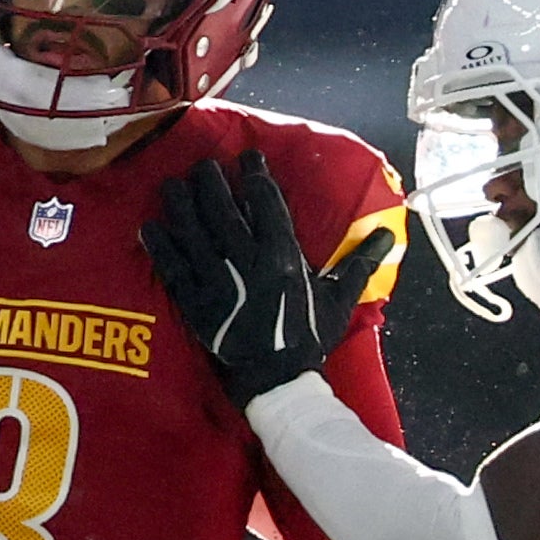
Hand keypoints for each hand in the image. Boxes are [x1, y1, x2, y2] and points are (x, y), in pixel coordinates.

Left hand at [143, 155, 395, 405]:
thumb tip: (389, 234)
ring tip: (173, 183)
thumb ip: (359, 263)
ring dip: (181, 204)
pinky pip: (172, 268)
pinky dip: (160, 246)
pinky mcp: (194, 303)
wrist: (277, 382)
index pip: (266, 204)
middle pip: (222, 210)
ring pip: (192, 232)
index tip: (247, 157)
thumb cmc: (309, 337)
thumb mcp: (338, 299)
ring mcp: (215, 283)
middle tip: (204, 165)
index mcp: (282, 257)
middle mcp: (246, 263)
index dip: (255, 175)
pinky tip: (149, 226)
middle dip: (211, 182)